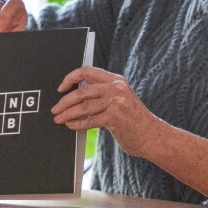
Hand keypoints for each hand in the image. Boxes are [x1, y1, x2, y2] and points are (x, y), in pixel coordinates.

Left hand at [50, 66, 164, 156]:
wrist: (152, 136)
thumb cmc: (134, 119)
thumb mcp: (121, 98)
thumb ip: (102, 93)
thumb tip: (73, 96)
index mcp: (116, 80)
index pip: (86, 71)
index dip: (70, 78)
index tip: (61, 88)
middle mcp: (116, 88)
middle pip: (81, 91)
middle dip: (64, 101)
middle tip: (55, 109)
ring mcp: (116, 102)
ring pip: (83, 106)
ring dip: (67, 114)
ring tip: (59, 119)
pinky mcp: (115, 117)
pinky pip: (89, 120)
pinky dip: (77, 124)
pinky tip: (71, 126)